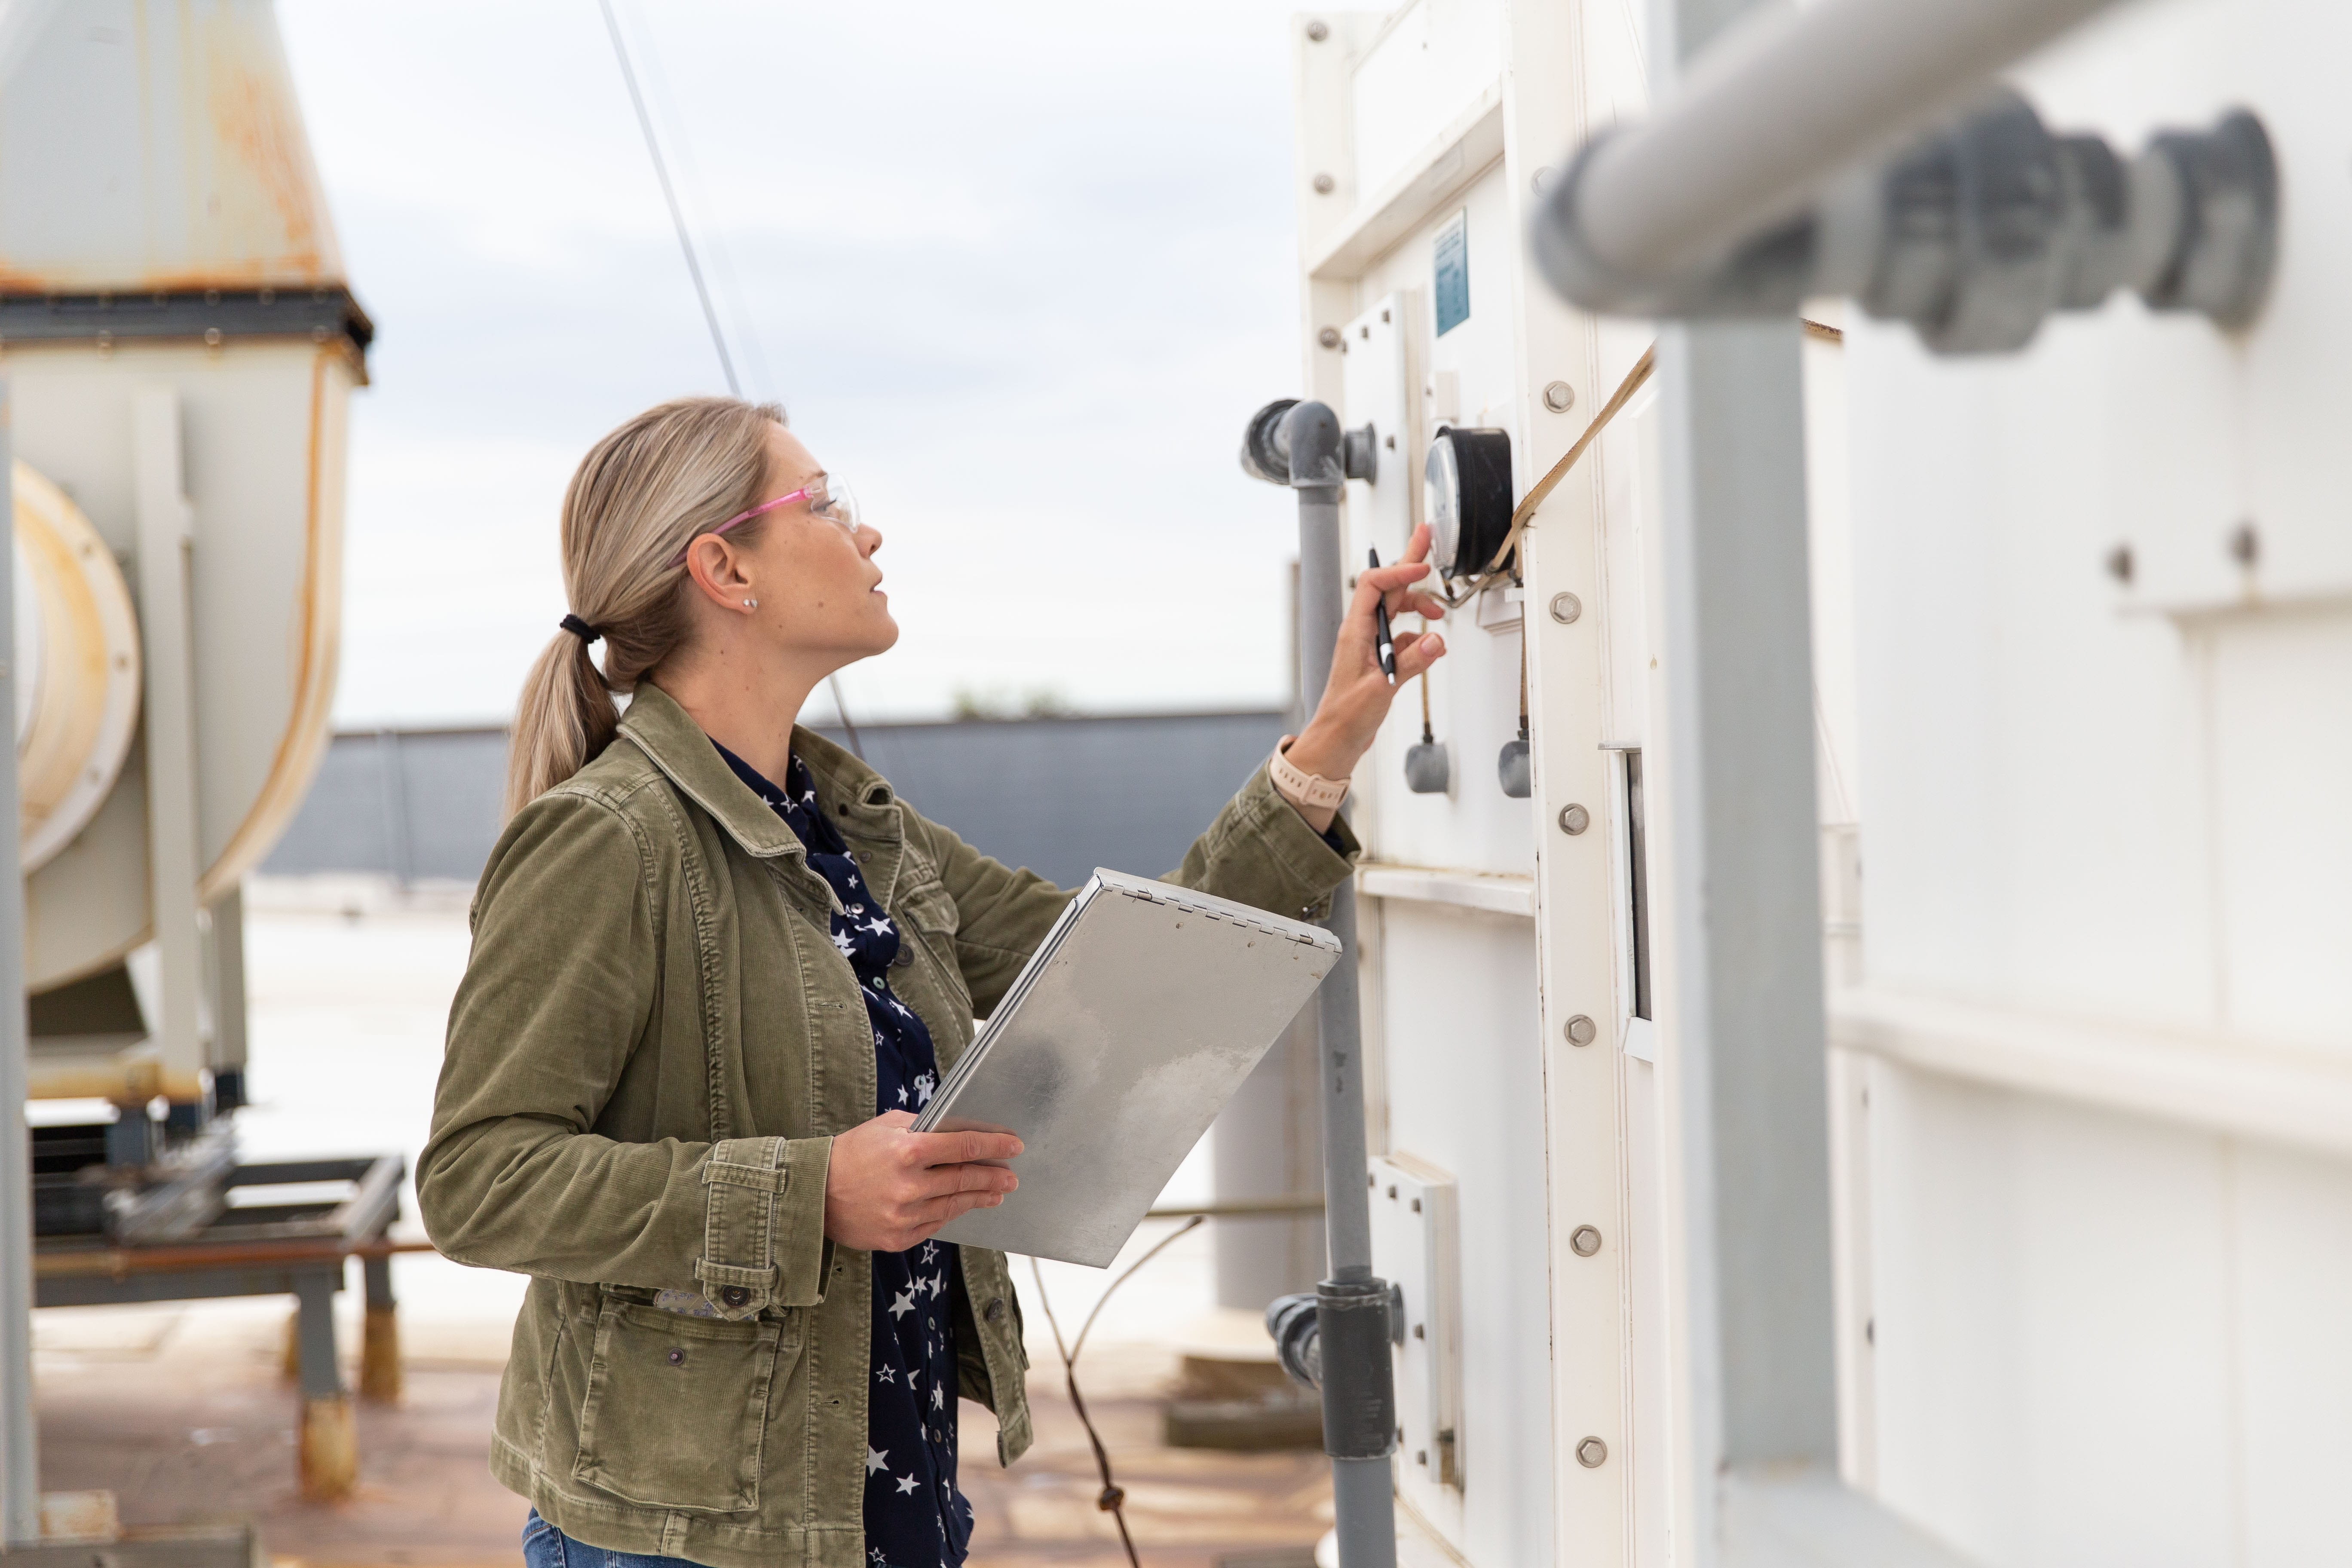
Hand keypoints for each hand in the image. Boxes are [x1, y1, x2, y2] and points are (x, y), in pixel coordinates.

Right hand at [823, 1111, 1021, 1252]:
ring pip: (954, 1206)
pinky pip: (934, 1225)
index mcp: (907, 1152)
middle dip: (994, 1177)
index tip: (1014, 1146)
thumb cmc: (851, 1153)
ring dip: (979, 1198)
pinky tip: (962, 1206)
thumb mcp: (885, 1127)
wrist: (812, 1193)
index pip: (963, 1147)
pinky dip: (950, 1214)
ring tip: (996, 1193)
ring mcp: (903, 1216)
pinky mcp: (896, 1238)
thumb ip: (922, 1128)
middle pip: (965, 1180)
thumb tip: (957, 1132)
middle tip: (1011, 1176)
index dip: (994, 1146)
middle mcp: (908, 1186)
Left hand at [1284, 522, 1448, 826]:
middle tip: (1425, 537)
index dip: (1398, 570)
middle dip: (1408, 563)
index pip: (1374, 586)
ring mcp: (1371, 644)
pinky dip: (1419, 638)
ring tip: (1438, 612)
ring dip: (1418, 606)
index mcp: (1355, 632)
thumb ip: (1410, 664)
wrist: (1337, 740)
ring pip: (1397, 610)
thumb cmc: (1346, 716)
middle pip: (1387, 588)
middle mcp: (1362, 632)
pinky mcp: (1380, 658)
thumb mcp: (1381, 689)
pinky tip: (1429, 649)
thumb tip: (1435, 641)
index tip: (1422, 566)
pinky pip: (1403, 636)